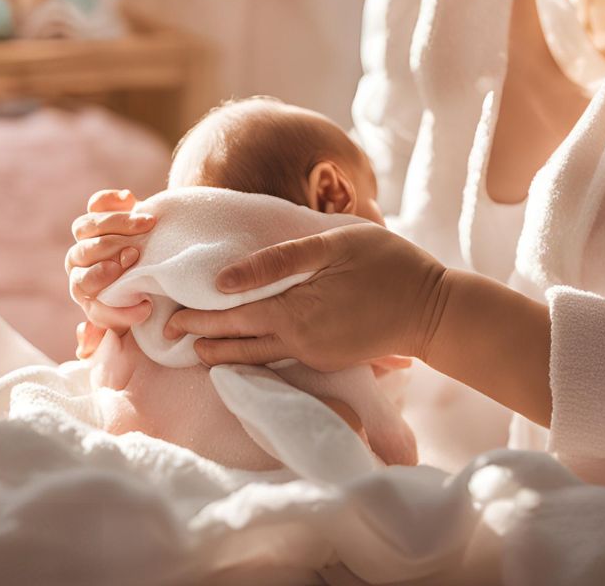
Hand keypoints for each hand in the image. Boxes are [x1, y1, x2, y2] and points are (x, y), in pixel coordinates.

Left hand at [65, 189, 157, 356]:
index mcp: (86, 292)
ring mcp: (89, 236)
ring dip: (114, 226)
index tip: (144, 306)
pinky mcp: (102, 211)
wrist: (165, 257)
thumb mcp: (136, 314)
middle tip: (134, 255)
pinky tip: (129, 199)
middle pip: (81, 257)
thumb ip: (114, 330)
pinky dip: (110, 201)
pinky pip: (97, 203)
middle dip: (107, 256)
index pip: (89, 297)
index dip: (113, 305)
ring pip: (85, 228)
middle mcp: (82, 263)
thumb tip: (84, 348)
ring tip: (146, 225)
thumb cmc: (150, 292)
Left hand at [163, 222, 444, 370]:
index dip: (199, 319)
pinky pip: (281, 358)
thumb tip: (224, 278)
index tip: (169, 319)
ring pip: (258, 357)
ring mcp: (315, 355)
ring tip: (197, 349)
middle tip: (169, 335)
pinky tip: (246, 347)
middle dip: (204, 339)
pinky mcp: (330, 359)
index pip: (233, 319)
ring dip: (226, 351)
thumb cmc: (386, 264)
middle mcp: (299, 342)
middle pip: (239, 344)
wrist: (435, 309)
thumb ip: (277, 260)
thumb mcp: (332, 244)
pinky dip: (255, 353)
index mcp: (294, 313)